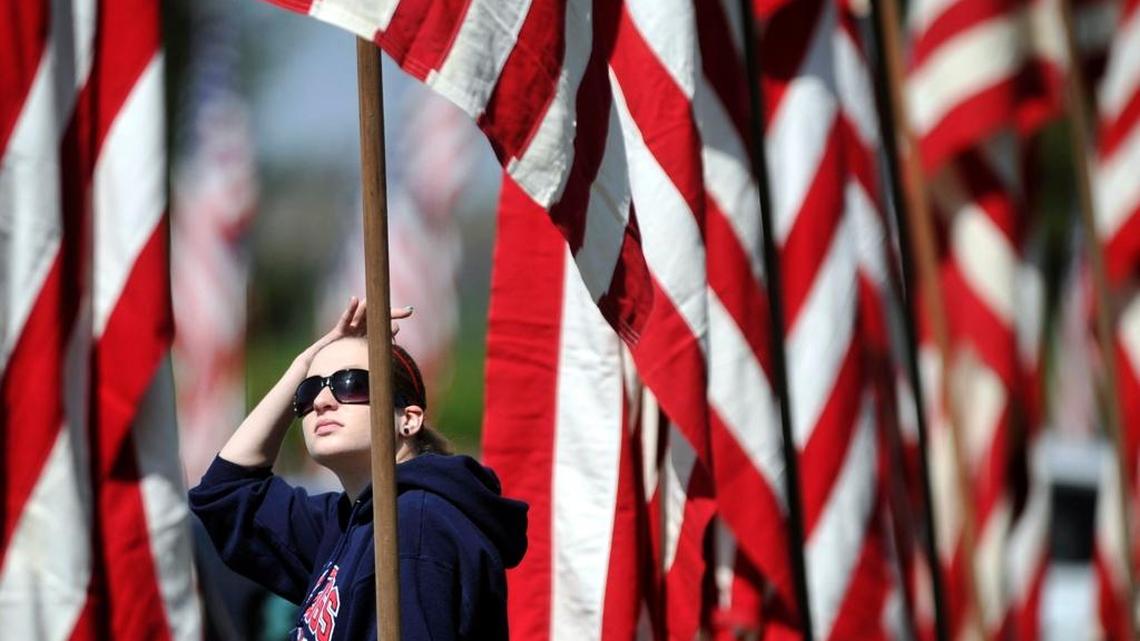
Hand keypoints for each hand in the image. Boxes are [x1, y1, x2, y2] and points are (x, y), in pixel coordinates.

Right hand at [296, 297, 414, 367]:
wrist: (319, 371)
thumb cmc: (339, 370)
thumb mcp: (360, 366)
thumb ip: (373, 363)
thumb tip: (391, 369)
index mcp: (366, 339)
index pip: (383, 327)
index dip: (395, 322)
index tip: (410, 314)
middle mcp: (359, 332)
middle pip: (376, 318)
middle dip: (392, 313)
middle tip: (408, 311)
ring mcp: (348, 331)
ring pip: (362, 315)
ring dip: (373, 307)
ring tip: (384, 301)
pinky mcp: (337, 333)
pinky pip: (344, 319)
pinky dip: (349, 310)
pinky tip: (354, 300)